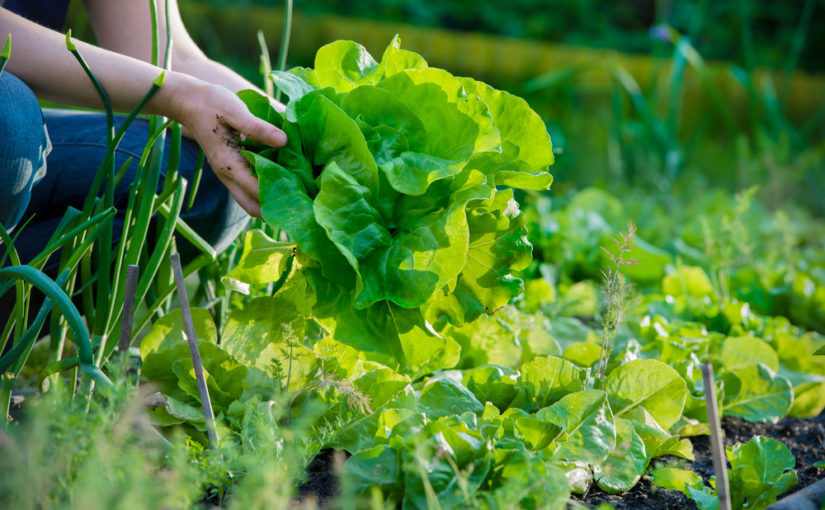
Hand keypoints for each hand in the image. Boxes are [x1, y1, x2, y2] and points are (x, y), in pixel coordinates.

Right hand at [171, 77, 286, 217]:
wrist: (188, 100)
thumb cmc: (211, 103)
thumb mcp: (235, 110)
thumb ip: (258, 128)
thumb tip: (284, 141)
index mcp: (228, 164)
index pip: (257, 191)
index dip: (279, 196)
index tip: (302, 196)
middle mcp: (227, 176)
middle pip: (252, 206)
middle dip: (275, 210)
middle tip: (300, 203)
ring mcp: (227, 175)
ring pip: (249, 200)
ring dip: (269, 202)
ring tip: (295, 195)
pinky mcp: (230, 169)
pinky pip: (248, 189)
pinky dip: (263, 190)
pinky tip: (282, 180)